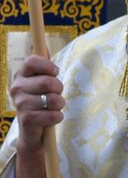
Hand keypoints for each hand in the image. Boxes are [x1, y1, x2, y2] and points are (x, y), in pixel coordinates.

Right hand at [9, 55, 63, 177]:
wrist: (34, 130)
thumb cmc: (42, 100)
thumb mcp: (42, 80)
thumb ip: (44, 64)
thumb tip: (42, 46)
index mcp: (21, 75)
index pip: (32, 60)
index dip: (47, 65)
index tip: (54, 72)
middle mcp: (17, 88)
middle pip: (48, 81)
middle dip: (59, 88)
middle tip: (56, 94)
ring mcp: (20, 104)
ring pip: (53, 99)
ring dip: (60, 104)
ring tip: (54, 106)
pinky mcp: (27, 119)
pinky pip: (53, 114)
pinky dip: (58, 116)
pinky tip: (52, 117)